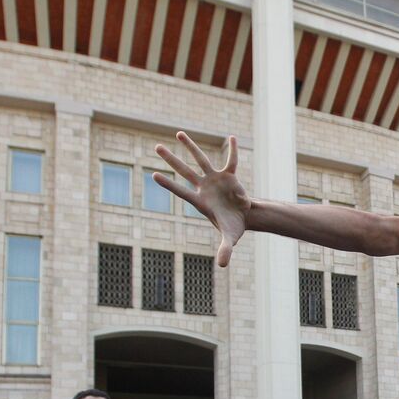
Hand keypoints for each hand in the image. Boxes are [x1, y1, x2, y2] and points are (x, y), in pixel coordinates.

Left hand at [154, 133, 248, 266]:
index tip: (153, 175)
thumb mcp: (230, 238)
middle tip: (156, 147)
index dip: (169, 184)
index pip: (181, 191)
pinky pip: (231, 161)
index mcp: (200, 202)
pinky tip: (232, 138)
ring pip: (200, 160)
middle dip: (171, 159)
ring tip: (178, 133)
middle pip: (184, 170)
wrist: (244, 217)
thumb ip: (225, 250)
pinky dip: (233, 150)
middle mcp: (203, 187)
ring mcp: (214, 179)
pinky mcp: (228, 175)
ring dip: (190, 146)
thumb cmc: (233, 227)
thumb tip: (223, 265)